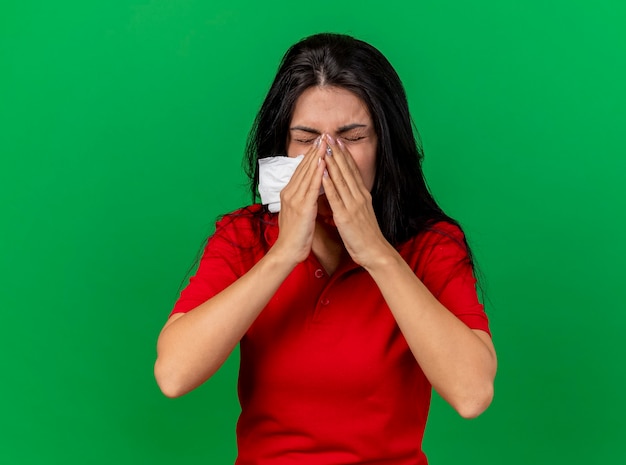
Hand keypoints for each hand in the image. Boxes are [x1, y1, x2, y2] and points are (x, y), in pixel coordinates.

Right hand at [271, 138, 326, 263]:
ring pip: (307, 173)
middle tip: (323, 135)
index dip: (310, 155)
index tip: (318, 142)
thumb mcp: (297, 212)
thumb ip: (301, 199)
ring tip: (324, 142)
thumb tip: (308, 190)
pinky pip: (311, 187)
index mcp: (289, 193)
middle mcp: (290, 192)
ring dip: (316, 156)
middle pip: (303, 167)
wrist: (287, 252)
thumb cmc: (295, 235)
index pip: (301, 170)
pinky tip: (323, 162)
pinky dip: (317, 173)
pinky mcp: (302, 207)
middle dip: (314, 151)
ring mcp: (295, 199)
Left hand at [321, 135, 391, 267]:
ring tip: (325, 148)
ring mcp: (353, 205)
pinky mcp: (346, 216)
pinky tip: (322, 173)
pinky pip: (335, 197)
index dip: (345, 155)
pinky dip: (329, 184)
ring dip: (332, 162)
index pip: (352, 170)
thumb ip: (355, 201)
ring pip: (341, 179)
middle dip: (337, 152)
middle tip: (329, 136)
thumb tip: (348, 192)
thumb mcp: (362, 213)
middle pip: (347, 170)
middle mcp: (359, 196)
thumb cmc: (366, 236)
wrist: (375, 251)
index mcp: (363, 195)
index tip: (337, 141)